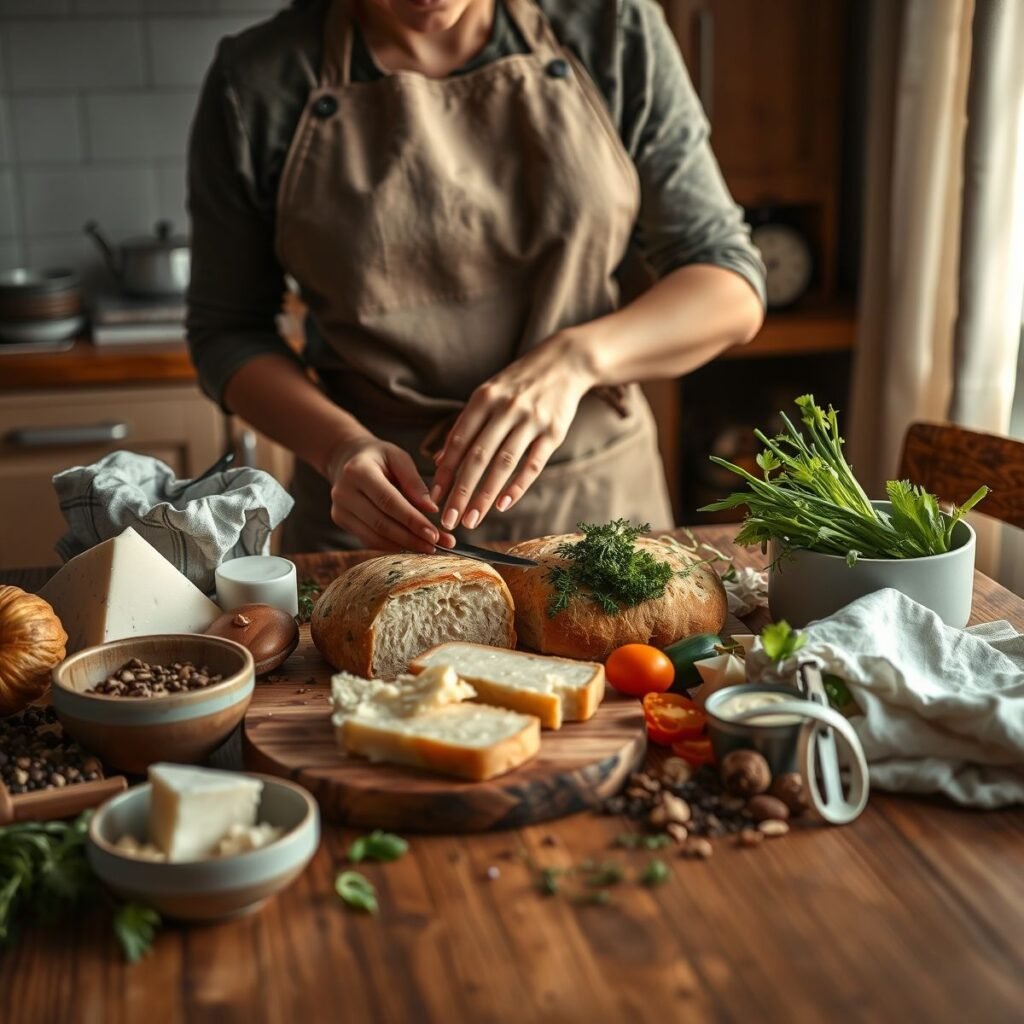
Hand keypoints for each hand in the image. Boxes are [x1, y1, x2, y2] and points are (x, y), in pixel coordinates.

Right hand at [327, 435, 454, 553]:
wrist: (347, 459)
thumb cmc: (379, 457)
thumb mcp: (398, 458)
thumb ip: (414, 482)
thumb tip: (431, 509)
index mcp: (358, 471)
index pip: (389, 501)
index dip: (412, 521)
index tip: (434, 534)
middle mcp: (344, 492)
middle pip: (381, 523)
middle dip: (411, 538)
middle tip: (436, 546)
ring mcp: (339, 508)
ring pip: (374, 537)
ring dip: (403, 546)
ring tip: (428, 548)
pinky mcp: (341, 520)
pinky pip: (368, 539)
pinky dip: (391, 546)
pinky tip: (410, 547)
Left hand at [430, 331, 595, 530]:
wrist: (565, 361)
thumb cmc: (518, 383)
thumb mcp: (488, 394)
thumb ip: (465, 426)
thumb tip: (440, 461)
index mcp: (484, 398)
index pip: (459, 441)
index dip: (445, 471)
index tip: (433, 498)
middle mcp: (506, 409)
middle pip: (478, 457)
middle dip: (460, 492)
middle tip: (448, 520)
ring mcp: (531, 420)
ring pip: (503, 464)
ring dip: (485, 496)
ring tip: (471, 519)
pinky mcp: (554, 432)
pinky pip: (533, 464)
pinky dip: (517, 486)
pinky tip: (503, 504)